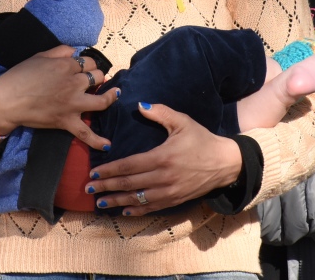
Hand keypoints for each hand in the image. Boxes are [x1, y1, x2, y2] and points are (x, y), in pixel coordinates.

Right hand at [0, 45, 117, 150]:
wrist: (7, 100)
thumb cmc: (20, 76)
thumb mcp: (40, 56)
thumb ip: (60, 51)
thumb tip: (75, 51)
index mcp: (67, 66)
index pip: (88, 62)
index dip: (87, 64)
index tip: (83, 67)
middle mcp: (74, 83)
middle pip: (97, 77)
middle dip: (97, 76)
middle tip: (93, 79)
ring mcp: (73, 104)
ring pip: (101, 100)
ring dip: (110, 97)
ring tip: (114, 94)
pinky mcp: (67, 121)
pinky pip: (86, 133)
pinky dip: (98, 140)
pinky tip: (108, 144)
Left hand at [84, 103, 242, 215]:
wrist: (226, 162)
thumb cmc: (201, 139)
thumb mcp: (182, 121)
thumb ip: (160, 112)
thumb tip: (140, 104)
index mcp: (162, 157)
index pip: (129, 165)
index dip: (110, 170)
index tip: (94, 172)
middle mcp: (163, 177)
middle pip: (128, 184)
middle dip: (106, 187)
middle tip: (88, 188)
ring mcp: (169, 192)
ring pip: (137, 199)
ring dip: (117, 201)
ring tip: (100, 202)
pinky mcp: (176, 200)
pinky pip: (152, 208)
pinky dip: (136, 211)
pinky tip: (123, 211)